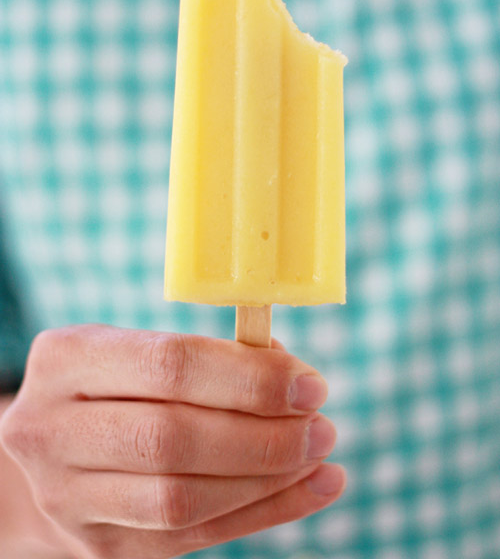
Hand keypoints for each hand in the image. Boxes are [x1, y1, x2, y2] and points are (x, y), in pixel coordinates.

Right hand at [0, 325, 344, 558]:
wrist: (52, 453)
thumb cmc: (115, 387)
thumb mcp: (140, 351)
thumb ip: (209, 359)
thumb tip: (288, 375)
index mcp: (66, 359)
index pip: (169, 365)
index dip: (248, 378)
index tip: (308, 385)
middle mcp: (51, 429)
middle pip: (172, 438)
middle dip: (262, 436)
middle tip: (320, 427)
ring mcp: (66, 497)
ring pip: (181, 499)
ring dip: (267, 480)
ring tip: (317, 457)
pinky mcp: (98, 546)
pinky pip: (191, 537)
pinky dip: (263, 513)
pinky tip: (310, 489)